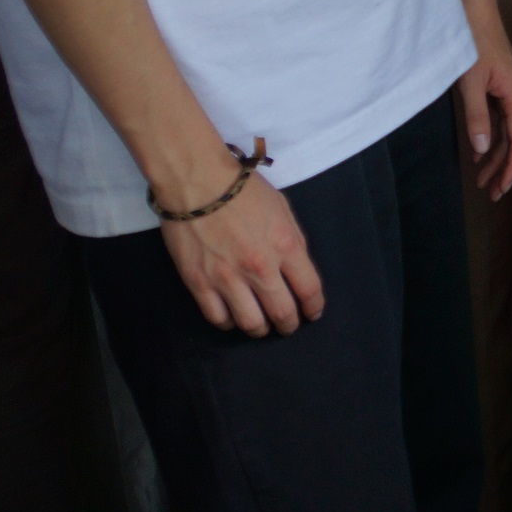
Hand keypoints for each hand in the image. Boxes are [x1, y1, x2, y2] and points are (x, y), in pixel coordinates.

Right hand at [158, 152, 322, 336]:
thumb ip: (292, 241)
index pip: (309, 289)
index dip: (314, 307)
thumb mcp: (282, 209)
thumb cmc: (243, 190)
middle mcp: (260, 267)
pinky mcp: (199, 283)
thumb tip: (296, 269)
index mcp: (286, 245)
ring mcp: (228, 278)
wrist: (197, 182)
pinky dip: (229, 323)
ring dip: (260, 330)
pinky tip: (233, 318)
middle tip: (288, 326)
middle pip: (282, 312)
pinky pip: (218, 318)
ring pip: (250, 323)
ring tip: (261, 327)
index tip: (313, 313)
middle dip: (289, 324)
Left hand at [457, 34, 511, 201]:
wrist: (475, 15)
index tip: (501, 189)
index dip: (511, 168)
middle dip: (503, 168)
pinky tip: (480, 152)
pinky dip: (491, 138)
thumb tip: (483, 150)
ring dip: (496, 156)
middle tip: (491, 194)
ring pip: (508, 132)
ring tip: (482, 179)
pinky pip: (501, 120)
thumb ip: (477, 118)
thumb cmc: (473, 46)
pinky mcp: (502, 88)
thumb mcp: (471, 84)